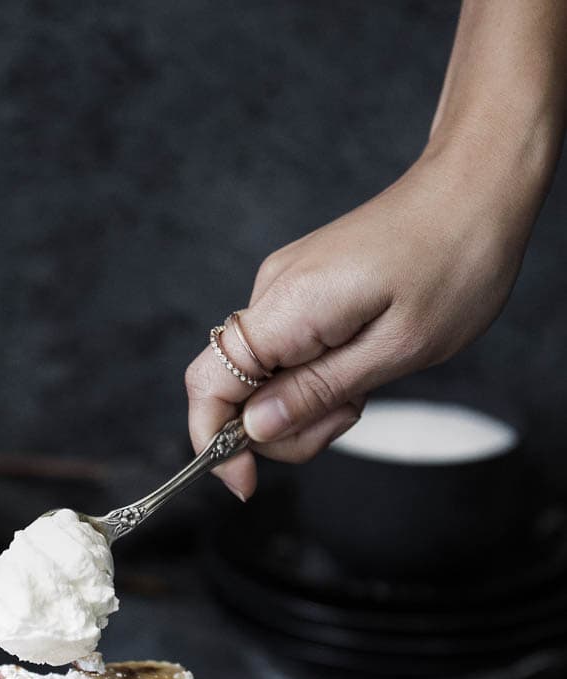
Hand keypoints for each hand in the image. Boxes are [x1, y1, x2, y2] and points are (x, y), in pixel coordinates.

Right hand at [185, 146, 537, 501]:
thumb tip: (254, 430)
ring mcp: (285, 289)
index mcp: (289, 306)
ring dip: (306, 404)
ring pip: (263, 378)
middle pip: (234, 391)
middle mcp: (272, 293)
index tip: (247, 483)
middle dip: (282, 429)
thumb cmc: (454, 262)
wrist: (477, 188)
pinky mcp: (302, 291)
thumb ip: (317, 392)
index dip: (213, 442)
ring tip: (366, 384)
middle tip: (349, 415)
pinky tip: (362, 363)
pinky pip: (287, 354)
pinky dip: (316, 378)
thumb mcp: (395, 349)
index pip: (208, 382)